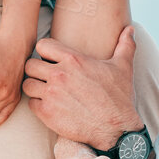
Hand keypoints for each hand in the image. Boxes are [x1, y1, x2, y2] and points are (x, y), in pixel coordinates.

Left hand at [22, 25, 140, 149]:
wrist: (117, 130)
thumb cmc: (120, 97)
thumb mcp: (124, 67)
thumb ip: (125, 45)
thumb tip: (130, 28)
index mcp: (73, 59)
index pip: (43, 45)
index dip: (46, 52)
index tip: (52, 60)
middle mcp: (59, 75)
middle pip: (30, 65)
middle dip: (37, 70)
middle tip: (46, 77)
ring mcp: (51, 95)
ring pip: (27, 84)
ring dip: (35, 87)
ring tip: (46, 92)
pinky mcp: (47, 113)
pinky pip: (30, 103)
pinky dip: (37, 105)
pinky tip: (50, 106)